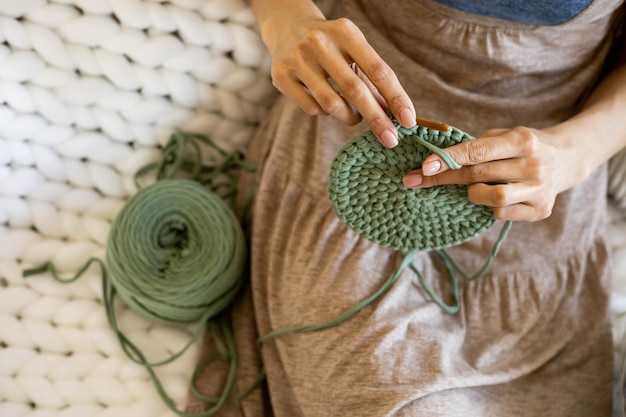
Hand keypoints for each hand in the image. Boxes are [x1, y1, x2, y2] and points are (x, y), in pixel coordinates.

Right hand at [259, 11, 415, 146]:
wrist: (287, 25)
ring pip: (331, 104)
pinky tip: (327, 104)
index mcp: (345, 32)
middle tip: (391, 139)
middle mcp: (320, 43)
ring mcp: (297, 59)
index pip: (378, 69)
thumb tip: (393, 113)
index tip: (409, 120)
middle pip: (355, 90)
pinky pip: (311, 108)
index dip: (396, 97)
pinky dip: (325, 113)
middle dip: (376, 119)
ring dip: (350, 117)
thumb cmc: (331, 44)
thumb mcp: (353, 49)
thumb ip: (371, 78)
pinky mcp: (280, 76)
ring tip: (356, 117)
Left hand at [402, 127, 586, 221]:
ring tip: (477, 186)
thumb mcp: (505, 135)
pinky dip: (491, 207)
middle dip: (443, 178)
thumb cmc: (523, 146)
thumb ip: (477, 145)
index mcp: (522, 140)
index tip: (424, 166)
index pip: (478, 151)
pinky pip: (501, 214)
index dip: (448, 159)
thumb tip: (437, 159)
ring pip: (491, 199)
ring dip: (473, 194)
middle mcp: (533, 165)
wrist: (567, 159)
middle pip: (477, 175)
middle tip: (416, 180)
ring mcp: (539, 190)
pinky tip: (496, 196)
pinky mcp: (541, 210)